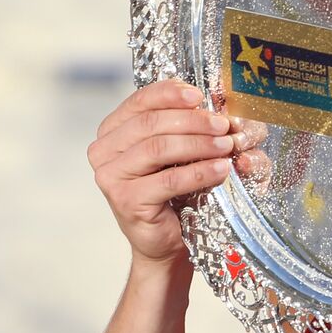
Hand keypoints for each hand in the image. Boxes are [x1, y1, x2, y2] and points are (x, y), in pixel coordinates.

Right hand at [87, 80, 267, 263]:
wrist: (165, 239)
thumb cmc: (174, 192)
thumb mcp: (178, 152)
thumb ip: (185, 126)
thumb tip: (214, 105)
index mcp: (113, 131)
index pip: (139, 101)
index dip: (170, 93)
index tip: (201, 95)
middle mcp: (104, 151)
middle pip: (151, 123)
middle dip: (193, 121)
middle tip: (223, 125)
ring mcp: (111, 176)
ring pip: (159, 148)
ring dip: (199, 144)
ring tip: (227, 146)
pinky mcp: (126, 200)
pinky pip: (168, 180)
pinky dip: (200, 172)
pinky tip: (222, 170)